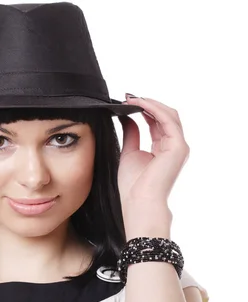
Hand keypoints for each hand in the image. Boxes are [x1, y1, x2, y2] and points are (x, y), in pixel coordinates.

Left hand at [117, 94, 189, 209]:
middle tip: (129, 96)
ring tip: (131, 98)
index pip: (158, 122)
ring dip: (149, 103)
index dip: (144, 110)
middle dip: (148, 104)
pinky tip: (138, 104)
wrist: (138, 201)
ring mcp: (179, 146)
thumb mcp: (129, 152)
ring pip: (169, 114)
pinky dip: (153, 109)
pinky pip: (167, 120)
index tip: (127, 102)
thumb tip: (127, 116)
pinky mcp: (178, 147)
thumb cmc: (133, 185)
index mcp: (164, 148)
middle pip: (166, 115)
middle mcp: (175, 145)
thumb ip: (132, 133)